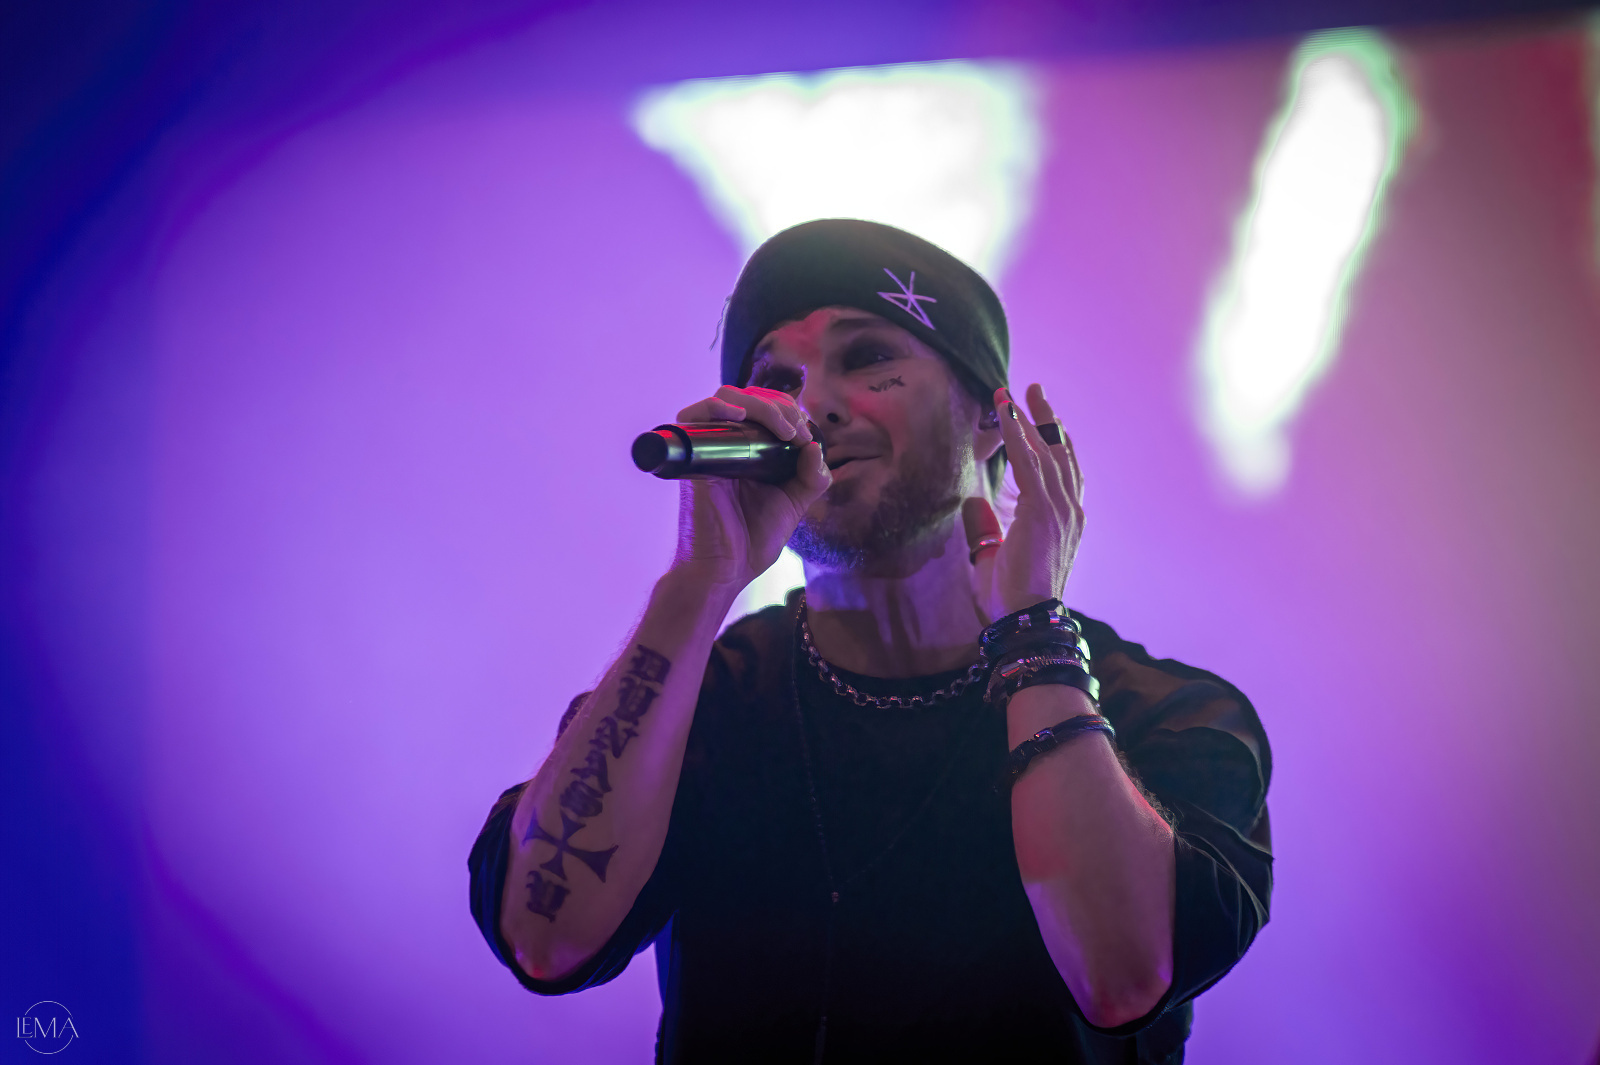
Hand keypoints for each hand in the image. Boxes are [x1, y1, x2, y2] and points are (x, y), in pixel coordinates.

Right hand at [669, 385, 830, 590]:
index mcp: (750, 450)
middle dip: (781, 407)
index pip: (766, 406)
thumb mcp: (794, 503)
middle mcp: (727, 444)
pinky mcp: (692, 459)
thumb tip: (815, 445)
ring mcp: (708, 449)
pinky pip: (693, 417)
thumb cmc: (753, 541)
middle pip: (749, 396)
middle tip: (797, 434)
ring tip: (782, 430)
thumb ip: (811, 477)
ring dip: (761, 406)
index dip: (790, 411)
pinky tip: (739, 416)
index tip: (805, 438)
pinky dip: (717, 407)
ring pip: (726, 397)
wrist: (726, 571)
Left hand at [963, 384, 1083, 619]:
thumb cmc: (1011, 597)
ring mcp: (1060, 508)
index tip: (1042, 419)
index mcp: (1066, 521)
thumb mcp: (994, 555)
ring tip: (1020, 392)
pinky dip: (1017, 433)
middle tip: (1035, 393)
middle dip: (1047, 420)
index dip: (1053, 443)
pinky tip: (1006, 413)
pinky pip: (1029, 461)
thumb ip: (986, 528)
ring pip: (1046, 451)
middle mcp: (1070, 510)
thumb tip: (972, 501)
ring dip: (1031, 418)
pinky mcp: (1042, 509)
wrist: (1026, 618)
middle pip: (1061, 453)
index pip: (1063, 472)